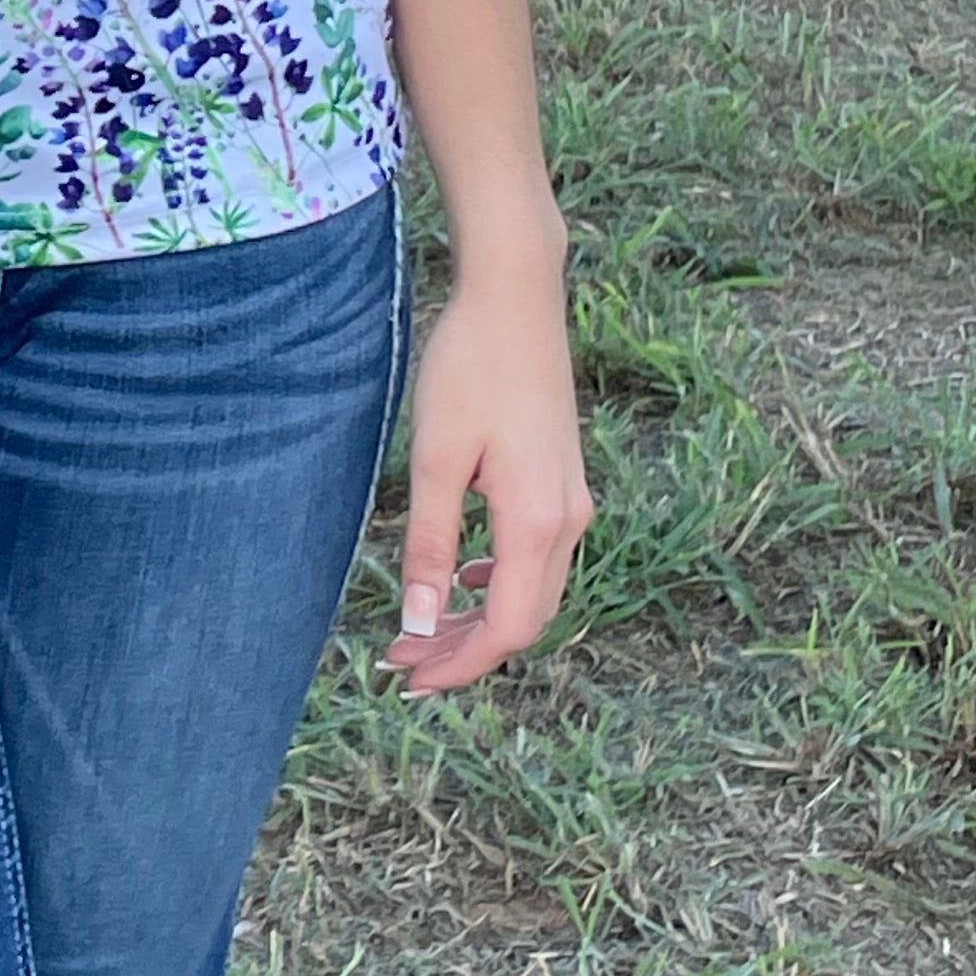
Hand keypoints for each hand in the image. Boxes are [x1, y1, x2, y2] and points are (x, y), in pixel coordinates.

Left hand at [382, 258, 593, 694]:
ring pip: (534, 591)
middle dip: (465, 649)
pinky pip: (539, 558)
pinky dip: (499, 582)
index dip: (460, 664)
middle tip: (402, 661)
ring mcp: (573, 501)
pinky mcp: (564, 482)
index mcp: (537, 521)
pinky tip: (461, 578)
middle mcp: (567, 520)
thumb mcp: (437, 459)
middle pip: (525, 619)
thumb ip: (430, 545)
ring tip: (422, 629)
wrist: (517, 297)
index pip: (507, 628)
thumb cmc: (469, 366)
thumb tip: (420, 622)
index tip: (409, 678)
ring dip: (481, 618)